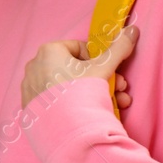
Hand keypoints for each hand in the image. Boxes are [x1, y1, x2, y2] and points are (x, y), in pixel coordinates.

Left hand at [21, 24, 138, 108]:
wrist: (67, 131)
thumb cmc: (82, 93)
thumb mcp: (104, 68)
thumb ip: (118, 49)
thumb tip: (132, 30)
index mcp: (49, 51)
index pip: (79, 49)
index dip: (98, 61)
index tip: (107, 74)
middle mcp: (35, 66)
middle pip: (74, 69)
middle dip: (99, 80)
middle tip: (116, 91)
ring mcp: (30, 88)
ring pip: (65, 86)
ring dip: (88, 93)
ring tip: (108, 105)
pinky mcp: (29, 108)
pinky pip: (54, 101)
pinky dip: (69, 104)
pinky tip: (85, 114)